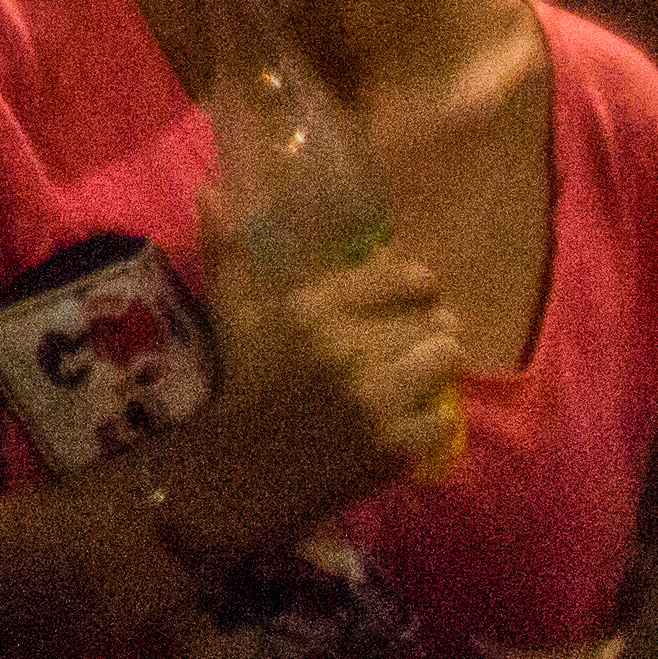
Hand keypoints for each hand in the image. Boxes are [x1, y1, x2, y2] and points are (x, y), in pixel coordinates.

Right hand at [174, 193, 471, 554]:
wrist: (242, 470)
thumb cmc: (242, 380)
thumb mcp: (230, 310)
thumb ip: (226, 248)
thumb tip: (211, 188)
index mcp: (312, 310)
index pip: (400, 278)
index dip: (420, 284)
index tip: (419, 293)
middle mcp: (349, 350)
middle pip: (433, 322)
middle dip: (430, 329)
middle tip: (418, 340)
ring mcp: (376, 400)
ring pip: (445, 362)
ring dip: (437, 367)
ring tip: (420, 374)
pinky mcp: (396, 446)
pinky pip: (446, 418)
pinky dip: (434, 418)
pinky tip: (411, 417)